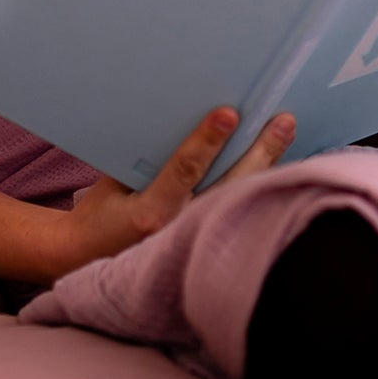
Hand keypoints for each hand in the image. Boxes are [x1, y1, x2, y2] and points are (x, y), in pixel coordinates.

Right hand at [59, 105, 294, 272]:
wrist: (90, 264)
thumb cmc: (100, 218)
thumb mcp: (111, 184)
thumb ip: (145, 158)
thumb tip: (179, 119)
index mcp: (151, 212)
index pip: (184, 170)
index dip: (206, 141)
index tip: (228, 114)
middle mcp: (179, 230)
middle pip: (229, 186)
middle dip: (259, 151)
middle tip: (282, 121)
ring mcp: (196, 241)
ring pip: (242, 201)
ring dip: (268, 167)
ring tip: (287, 135)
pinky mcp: (208, 246)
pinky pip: (240, 215)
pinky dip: (261, 190)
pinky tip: (282, 167)